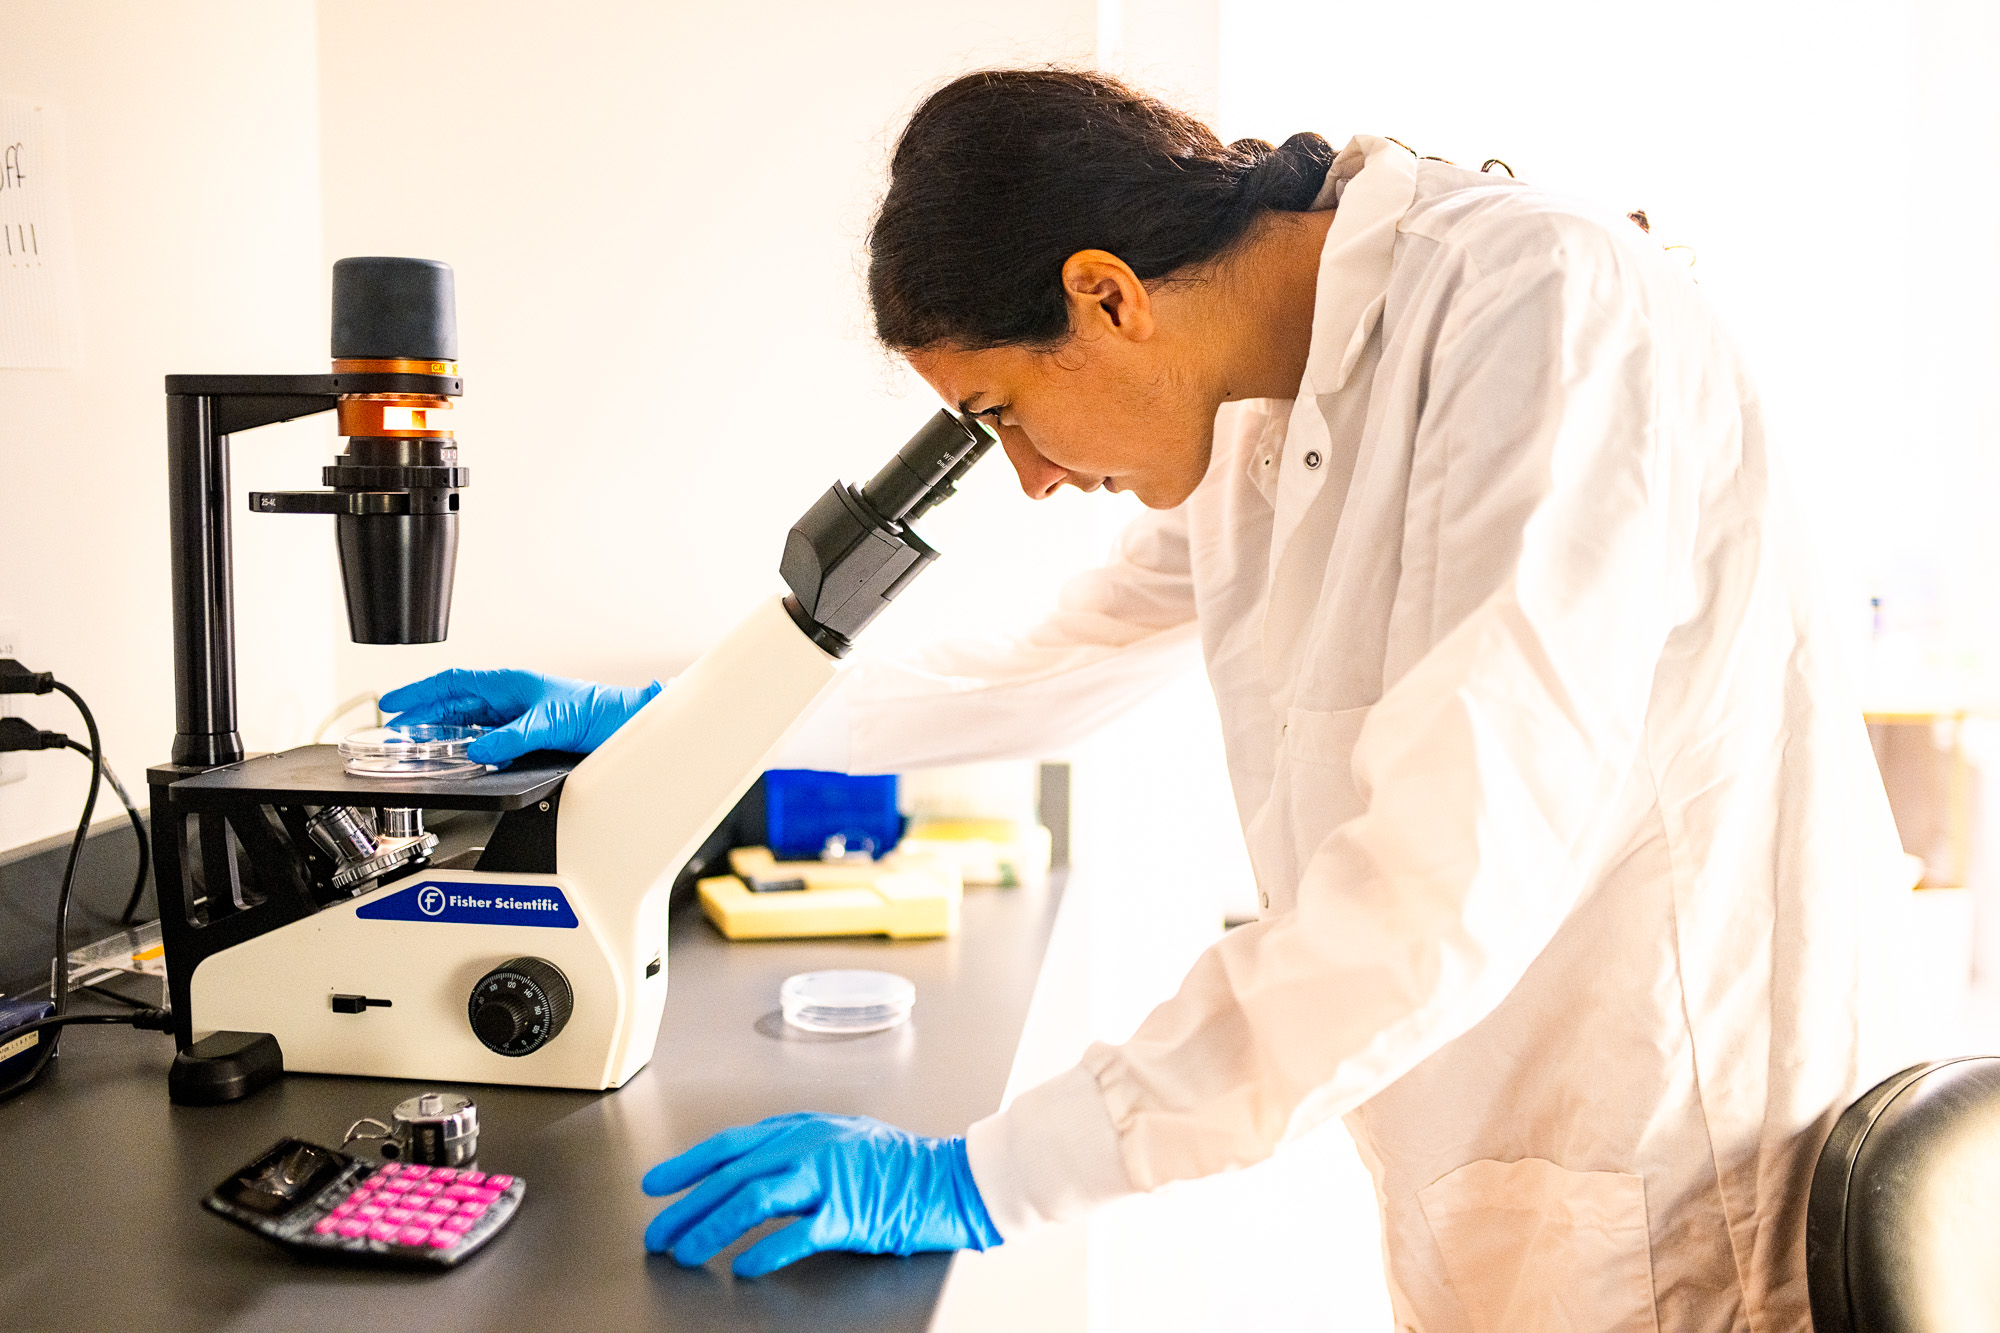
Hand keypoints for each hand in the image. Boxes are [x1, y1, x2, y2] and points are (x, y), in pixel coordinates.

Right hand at [378, 668, 660, 765]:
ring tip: (417, 746)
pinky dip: (467, 747)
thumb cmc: (597, 710)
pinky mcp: (526, 736)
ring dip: (441, 733)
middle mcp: (509, 698)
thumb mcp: (550, 723)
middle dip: (422, 715)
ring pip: (467, 723)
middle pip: (453, 704)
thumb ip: (512, 738)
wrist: (625, 725)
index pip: (452, 683)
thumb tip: (479, 750)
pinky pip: (487, 740)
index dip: (420, 691)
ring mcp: (516, 717)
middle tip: (395, 732)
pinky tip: (459, 758)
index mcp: (508, 683)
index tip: (393, 702)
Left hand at [642, 1112, 1001, 1275]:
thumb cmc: (897, 1163)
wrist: (950, 1179)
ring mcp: (829, 1178)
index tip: (655, 1186)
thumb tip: (748, 1167)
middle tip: (659, 1236)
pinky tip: (745, 1270)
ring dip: (712, 1229)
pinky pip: (796, 1235)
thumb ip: (795, 1147)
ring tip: (687, 1254)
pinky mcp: (848, 1214)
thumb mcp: (839, 1137)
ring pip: (753, 1199)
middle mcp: (810, 1147)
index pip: (729, 1144)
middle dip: (687, 1207)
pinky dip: (765, 1253)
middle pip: (731, 1175)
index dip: (687, 1164)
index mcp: (802, 1128)